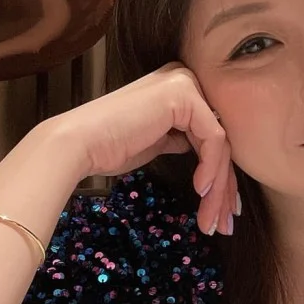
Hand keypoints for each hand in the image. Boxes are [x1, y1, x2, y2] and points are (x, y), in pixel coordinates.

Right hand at [42, 64, 237, 235]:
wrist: (78, 144)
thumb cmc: (109, 148)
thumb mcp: (156, 142)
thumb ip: (181, 139)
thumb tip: (207, 157)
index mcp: (179, 90)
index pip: (212, 138)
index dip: (221, 178)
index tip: (224, 212)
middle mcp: (185, 80)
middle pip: (220, 143)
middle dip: (225, 189)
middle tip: (224, 223)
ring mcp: (185, 84)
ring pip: (220, 145)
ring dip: (219, 189)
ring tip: (212, 220)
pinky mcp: (184, 94)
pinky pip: (213, 139)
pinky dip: (211, 169)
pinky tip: (201, 191)